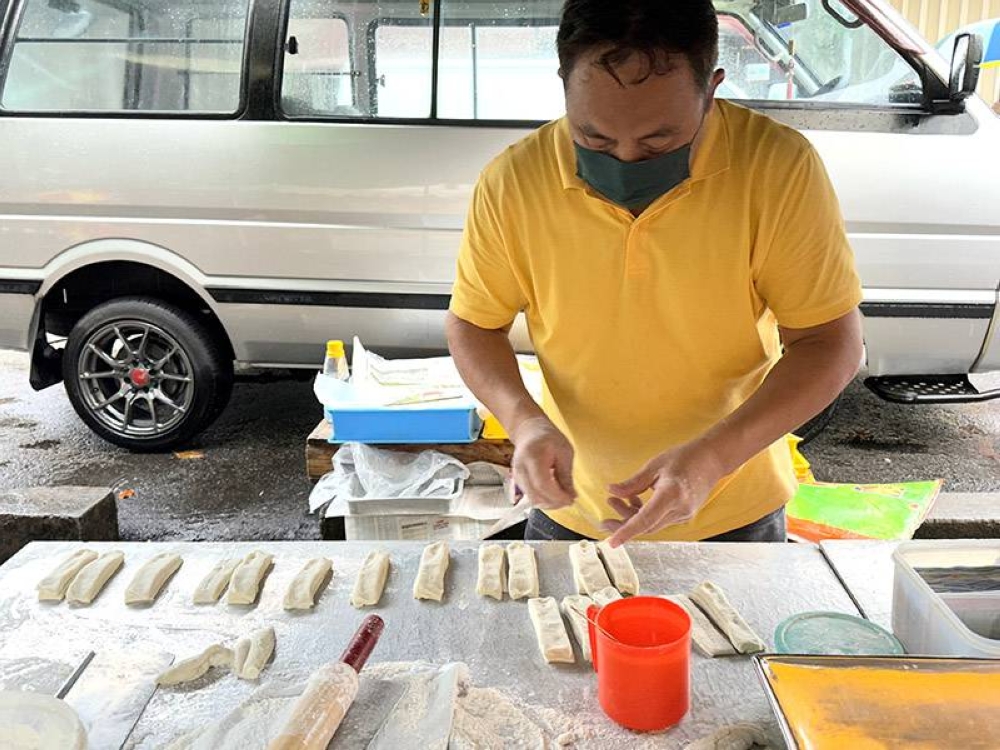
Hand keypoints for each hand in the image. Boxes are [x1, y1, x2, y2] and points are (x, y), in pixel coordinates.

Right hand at [510, 416, 575, 510]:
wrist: (529, 430)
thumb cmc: (548, 437)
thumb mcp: (564, 451)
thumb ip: (566, 475)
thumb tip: (571, 496)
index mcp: (533, 457)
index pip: (542, 484)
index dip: (557, 496)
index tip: (571, 499)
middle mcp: (521, 469)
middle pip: (535, 495)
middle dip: (554, 503)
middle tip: (569, 500)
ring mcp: (517, 476)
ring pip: (532, 499)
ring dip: (549, 503)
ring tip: (563, 498)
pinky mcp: (518, 481)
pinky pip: (531, 496)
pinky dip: (543, 499)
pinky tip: (554, 494)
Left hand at [602, 441, 725, 546]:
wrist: (712, 460)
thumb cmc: (685, 457)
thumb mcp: (655, 465)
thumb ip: (633, 482)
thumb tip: (612, 491)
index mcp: (672, 494)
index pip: (645, 519)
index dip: (626, 532)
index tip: (611, 542)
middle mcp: (679, 509)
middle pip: (646, 527)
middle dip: (622, 526)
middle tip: (603, 521)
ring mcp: (683, 514)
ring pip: (651, 525)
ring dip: (631, 517)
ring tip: (614, 501)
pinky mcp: (683, 514)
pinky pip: (659, 520)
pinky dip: (643, 514)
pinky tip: (634, 499)